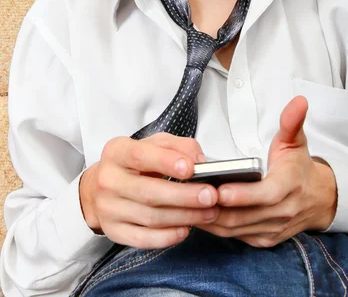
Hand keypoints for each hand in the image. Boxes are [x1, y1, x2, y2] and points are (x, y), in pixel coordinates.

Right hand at [79, 132, 219, 248]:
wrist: (101, 187)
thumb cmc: (136, 162)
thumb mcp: (155, 144)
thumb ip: (179, 146)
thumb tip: (199, 162)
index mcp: (117, 152)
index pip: (140, 156)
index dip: (166, 162)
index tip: (190, 168)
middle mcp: (108, 180)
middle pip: (149, 192)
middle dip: (184, 195)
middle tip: (211, 196)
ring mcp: (108, 208)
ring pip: (150, 217)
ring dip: (184, 216)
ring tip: (208, 212)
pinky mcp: (114, 231)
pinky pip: (143, 239)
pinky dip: (167, 236)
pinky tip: (186, 229)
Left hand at [196, 95, 336, 246]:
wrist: (317, 199)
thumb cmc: (298, 166)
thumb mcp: (296, 141)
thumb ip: (292, 122)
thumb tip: (299, 101)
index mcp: (290, 186)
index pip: (266, 195)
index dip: (243, 195)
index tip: (221, 189)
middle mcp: (283, 212)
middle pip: (245, 216)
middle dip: (217, 207)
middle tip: (191, 195)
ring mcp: (272, 229)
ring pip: (236, 229)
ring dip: (211, 219)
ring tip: (188, 203)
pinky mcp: (263, 240)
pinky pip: (235, 237)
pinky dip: (215, 228)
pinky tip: (197, 213)